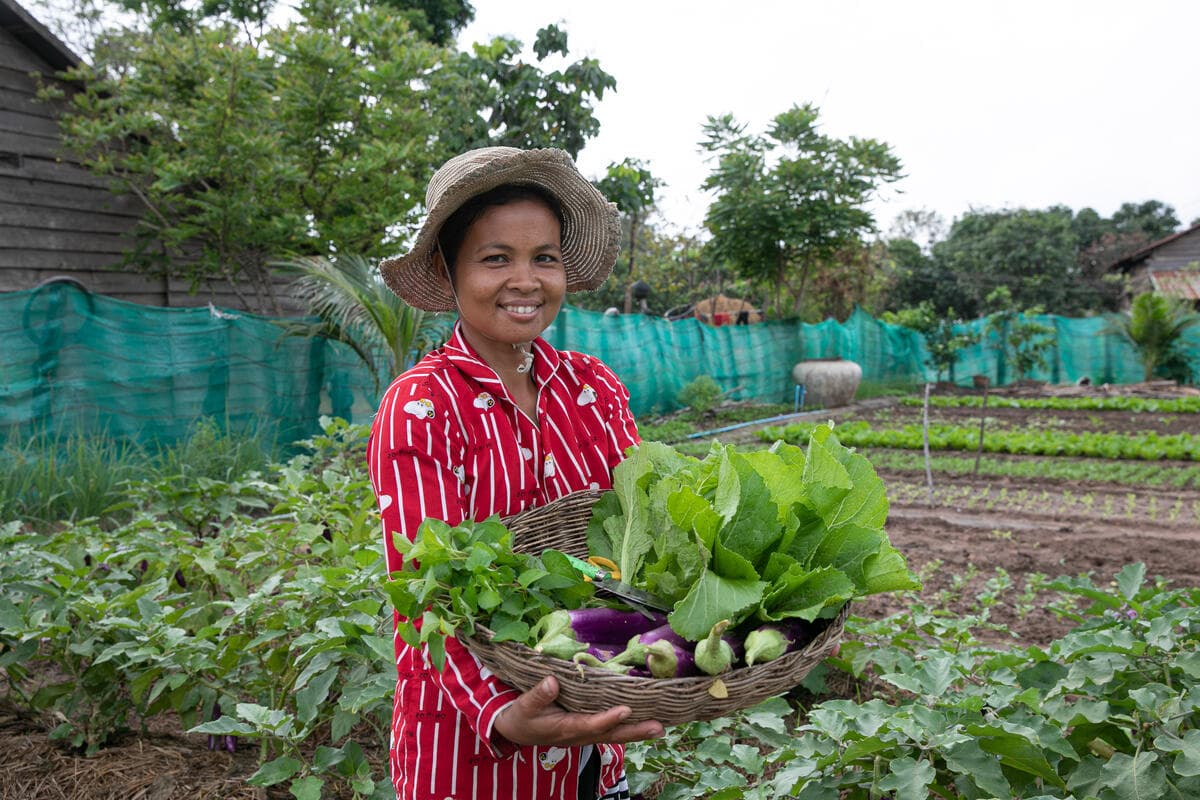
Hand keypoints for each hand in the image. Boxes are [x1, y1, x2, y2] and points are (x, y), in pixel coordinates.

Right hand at [492, 676, 663, 747]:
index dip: (608, 718)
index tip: (625, 709)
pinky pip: (611, 732)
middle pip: (611, 735)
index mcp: (565, 728)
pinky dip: (629, 729)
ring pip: (615, 735)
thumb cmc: (521, 716)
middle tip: (658, 727)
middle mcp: (579, 735)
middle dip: (635, 731)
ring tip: (659, 727)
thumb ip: (538, 695)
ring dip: (637, 732)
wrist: (516, 731)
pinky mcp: (587, 731)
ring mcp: (585, 735)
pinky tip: (644, 723)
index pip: (591, 724)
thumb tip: (552, 681)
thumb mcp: (524, 705)